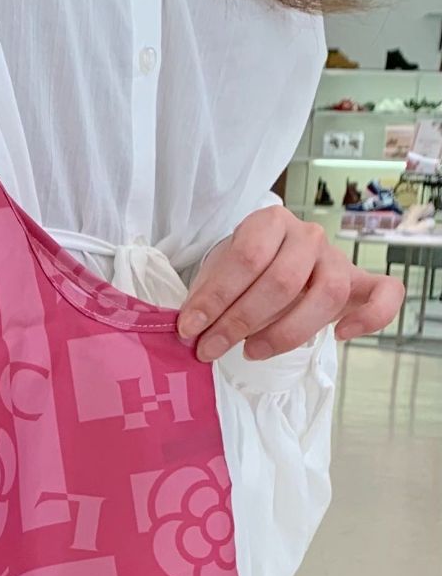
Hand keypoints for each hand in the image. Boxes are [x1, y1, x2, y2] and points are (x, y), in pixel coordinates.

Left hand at [177, 208, 404, 362]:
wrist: (272, 267)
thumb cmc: (241, 275)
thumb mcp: (217, 275)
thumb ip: (207, 296)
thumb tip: (191, 329)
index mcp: (270, 223)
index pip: (247, 258)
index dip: (216, 297)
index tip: (190, 328)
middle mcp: (308, 236)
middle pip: (282, 280)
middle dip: (240, 321)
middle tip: (210, 348)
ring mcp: (337, 258)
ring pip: (326, 294)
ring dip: (285, 332)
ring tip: (250, 352)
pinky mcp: (359, 283)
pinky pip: (385, 293)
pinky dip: (371, 317)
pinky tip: (340, 336)